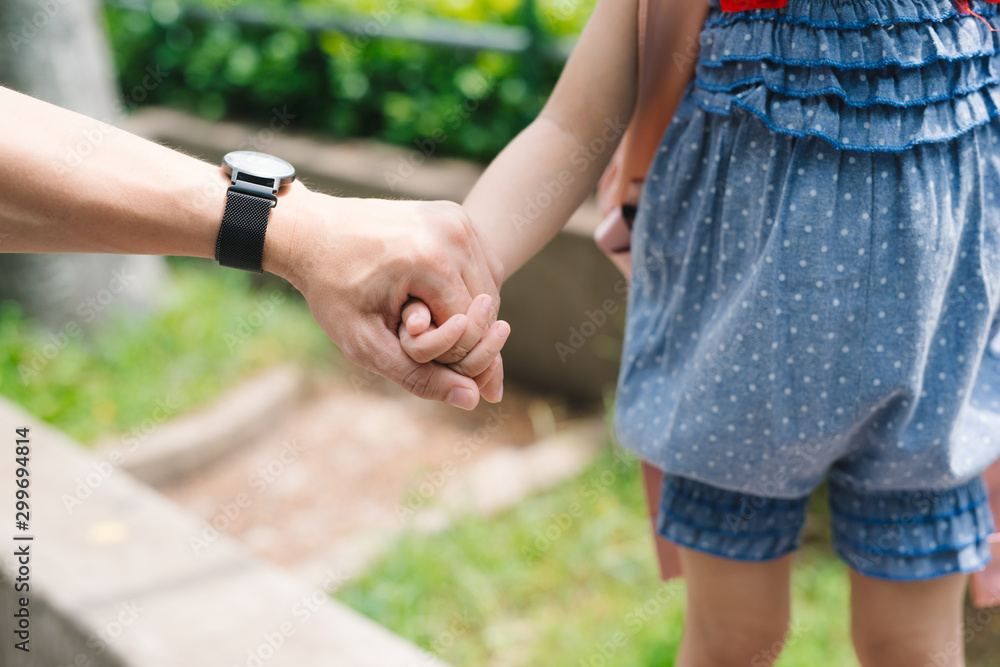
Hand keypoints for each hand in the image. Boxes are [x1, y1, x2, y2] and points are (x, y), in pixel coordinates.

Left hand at [268, 186, 503, 408]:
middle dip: (459, 333)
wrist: (312, 233)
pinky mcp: (456, 214)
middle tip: (413, 332)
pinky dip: (467, 288)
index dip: (446, 353)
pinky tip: (434, 294)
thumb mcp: (364, 343)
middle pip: (485, 309)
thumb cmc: (333, 290)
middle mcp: (452, 233)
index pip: (470, 330)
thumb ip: (419, 376)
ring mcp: (457, 219)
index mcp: (430, 261)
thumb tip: (473, 400)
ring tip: (422, 314)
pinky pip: (482, 265)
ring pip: (490, 287)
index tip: (408, 346)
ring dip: (467, 313)